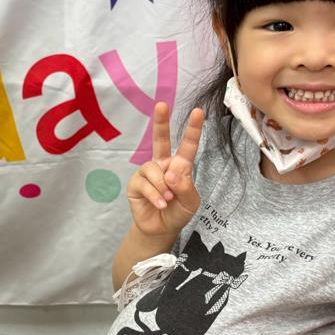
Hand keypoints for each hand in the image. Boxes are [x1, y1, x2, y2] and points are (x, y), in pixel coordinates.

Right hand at [127, 103, 203, 237]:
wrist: (161, 229)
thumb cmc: (178, 212)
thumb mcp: (191, 202)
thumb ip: (186, 187)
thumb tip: (170, 174)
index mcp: (180, 166)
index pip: (187, 145)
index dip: (192, 129)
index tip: (198, 111)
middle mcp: (162, 165)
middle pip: (160, 140)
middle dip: (161, 122)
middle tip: (162, 105)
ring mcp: (147, 173)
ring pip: (154, 170)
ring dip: (163, 187)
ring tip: (168, 199)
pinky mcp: (136, 183)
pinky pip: (145, 184)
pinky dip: (155, 195)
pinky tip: (160, 203)